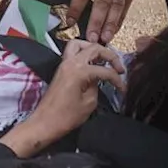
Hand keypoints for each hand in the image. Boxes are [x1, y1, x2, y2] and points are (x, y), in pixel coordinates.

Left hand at [3, 41, 123, 153]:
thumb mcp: (89, 103)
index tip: (123, 89)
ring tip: (104, 61)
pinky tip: (93, 65)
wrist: (44, 123)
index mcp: (79, 70)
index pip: (104, 70)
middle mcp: (70, 62)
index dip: (117, 80)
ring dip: (94, 49)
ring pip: (80, 44)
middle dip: (110, 56)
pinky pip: (73, 52)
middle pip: (94, 48)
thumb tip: (97, 80)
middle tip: (119, 68)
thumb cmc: (66, 117)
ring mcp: (63, 64)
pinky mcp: (61, 69)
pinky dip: (84, 54)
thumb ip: (96, 87)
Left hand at [68, 0, 149, 43]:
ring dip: (110, 24)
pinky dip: (122, 17)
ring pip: (117, 6)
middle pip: (101, 3)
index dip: (75, 8)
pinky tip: (116, 27)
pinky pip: (127, 3)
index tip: (70, 21)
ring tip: (105, 38)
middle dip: (95, 22)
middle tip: (91, 38)